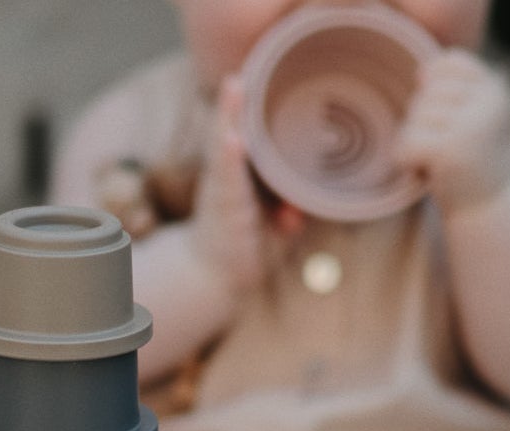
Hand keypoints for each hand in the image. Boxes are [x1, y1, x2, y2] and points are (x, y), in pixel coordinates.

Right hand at [191, 76, 278, 296]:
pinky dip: (229, 158)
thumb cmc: (241, 247)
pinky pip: (227, 179)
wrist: (211, 279)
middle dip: (233, 102)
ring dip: (228, 116)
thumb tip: (297, 216)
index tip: (253, 73)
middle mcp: (226, 175)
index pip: (244, 132)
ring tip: (233, 87)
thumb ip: (287, 213)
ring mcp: (222, 188)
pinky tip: (232, 139)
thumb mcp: (271, 227)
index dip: (245, 106)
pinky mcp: (223, 207)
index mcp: (239, 173)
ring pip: (223, 146)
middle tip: (238, 72)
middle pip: (229, 129)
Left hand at [393, 50, 509, 212]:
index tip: (447, 119)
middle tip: (444, 148)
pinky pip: (405, 143)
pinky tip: (425, 172)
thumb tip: (421, 70)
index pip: (449, 63)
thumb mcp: (480, 115)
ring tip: (439, 161)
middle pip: (427, 92)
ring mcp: (470, 125)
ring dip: (416, 143)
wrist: (495, 209)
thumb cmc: (481, 160)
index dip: (435, 88)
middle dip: (424, 121)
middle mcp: (487, 101)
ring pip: (414, 118)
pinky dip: (407, 161)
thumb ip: (458, 89)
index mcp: (496, 87)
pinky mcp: (449, 151)